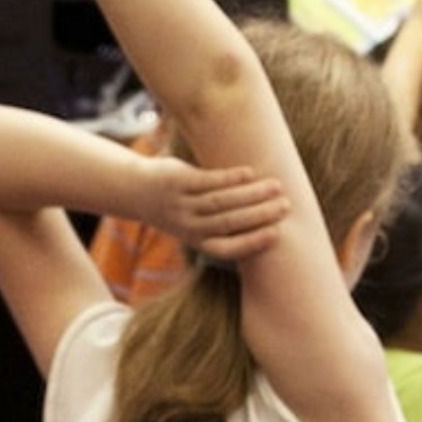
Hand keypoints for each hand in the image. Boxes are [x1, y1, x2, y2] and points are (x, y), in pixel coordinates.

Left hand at [135, 160, 288, 260]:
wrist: (136, 190)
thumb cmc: (179, 209)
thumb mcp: (196, 224)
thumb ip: (224, 226)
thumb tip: (268, 225)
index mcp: (197, 241)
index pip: (228, 248)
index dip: (253, 242)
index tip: (277, 233)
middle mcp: (189, 226)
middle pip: (230, 222)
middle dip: (260, 214)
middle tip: (286, 206)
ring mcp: (182, 204)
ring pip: (222, 201)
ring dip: (252, 194)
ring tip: (276, 186)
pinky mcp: (178, 182)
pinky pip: (208, 181)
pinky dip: (230, 177)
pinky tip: (250, 173)